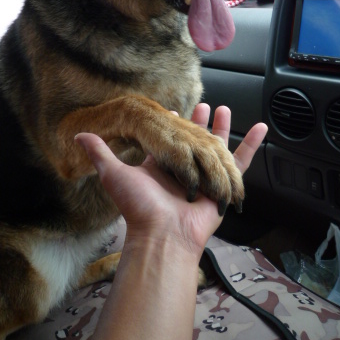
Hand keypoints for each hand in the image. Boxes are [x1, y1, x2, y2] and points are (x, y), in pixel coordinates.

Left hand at [75, 104, 266, 256]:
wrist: (162, 234)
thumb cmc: (138, 206)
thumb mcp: (114, 173)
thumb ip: (100, 153)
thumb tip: (78, 134)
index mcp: (161, 166)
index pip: (169, 141)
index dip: (171, 126)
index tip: (173, 110)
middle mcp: (184, 170)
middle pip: (195, 140)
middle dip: (200, 123)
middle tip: (204, 105)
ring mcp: (204, 177)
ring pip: (217, 147)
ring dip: (221, 128)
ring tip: (224, 109)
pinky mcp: (222, 184)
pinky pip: (240, 163)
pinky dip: (251, 146)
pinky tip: (261, 129)